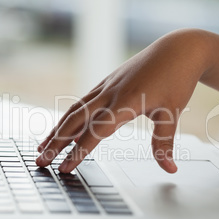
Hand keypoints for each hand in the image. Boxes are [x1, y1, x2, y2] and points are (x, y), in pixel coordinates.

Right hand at [36, 29, 211, 172]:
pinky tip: (66, 126)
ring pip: (74, 109)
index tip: (64, 168)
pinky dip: (70, 115)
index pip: (95, 132)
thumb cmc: (176, 79)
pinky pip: (83, 100)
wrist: (178, 49)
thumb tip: (170, 169)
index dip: (78, 152)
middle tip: (40, 160)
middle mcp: (110, 93)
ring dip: (57, 128)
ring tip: (43, 145)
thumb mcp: (172, 112)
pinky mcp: (107, 81)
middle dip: (55, 142)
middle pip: (75, 120)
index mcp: (125, 102)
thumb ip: (164, 143)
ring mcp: (106, 85)